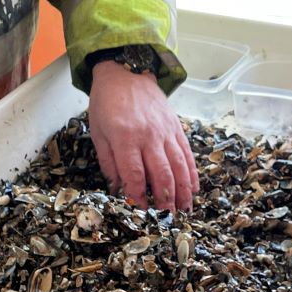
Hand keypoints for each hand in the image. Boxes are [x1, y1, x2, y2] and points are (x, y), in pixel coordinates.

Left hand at [88, 62, 198, 210]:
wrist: (125, 72)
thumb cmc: (106, 103)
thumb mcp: (98, 132)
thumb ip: (109, 162)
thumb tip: (118, 190)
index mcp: (125, 137)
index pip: (134, 174)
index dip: (138, 196)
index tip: (140, 211)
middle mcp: (148, 135)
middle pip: (161, 173)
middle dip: (165, 199)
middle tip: (167, 219)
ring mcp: (165, 131)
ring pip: (179, 166)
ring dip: (183, 191)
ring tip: (185, 210)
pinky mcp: (176, 127)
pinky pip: (187, 153)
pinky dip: (192, 173)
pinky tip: (194, 188)